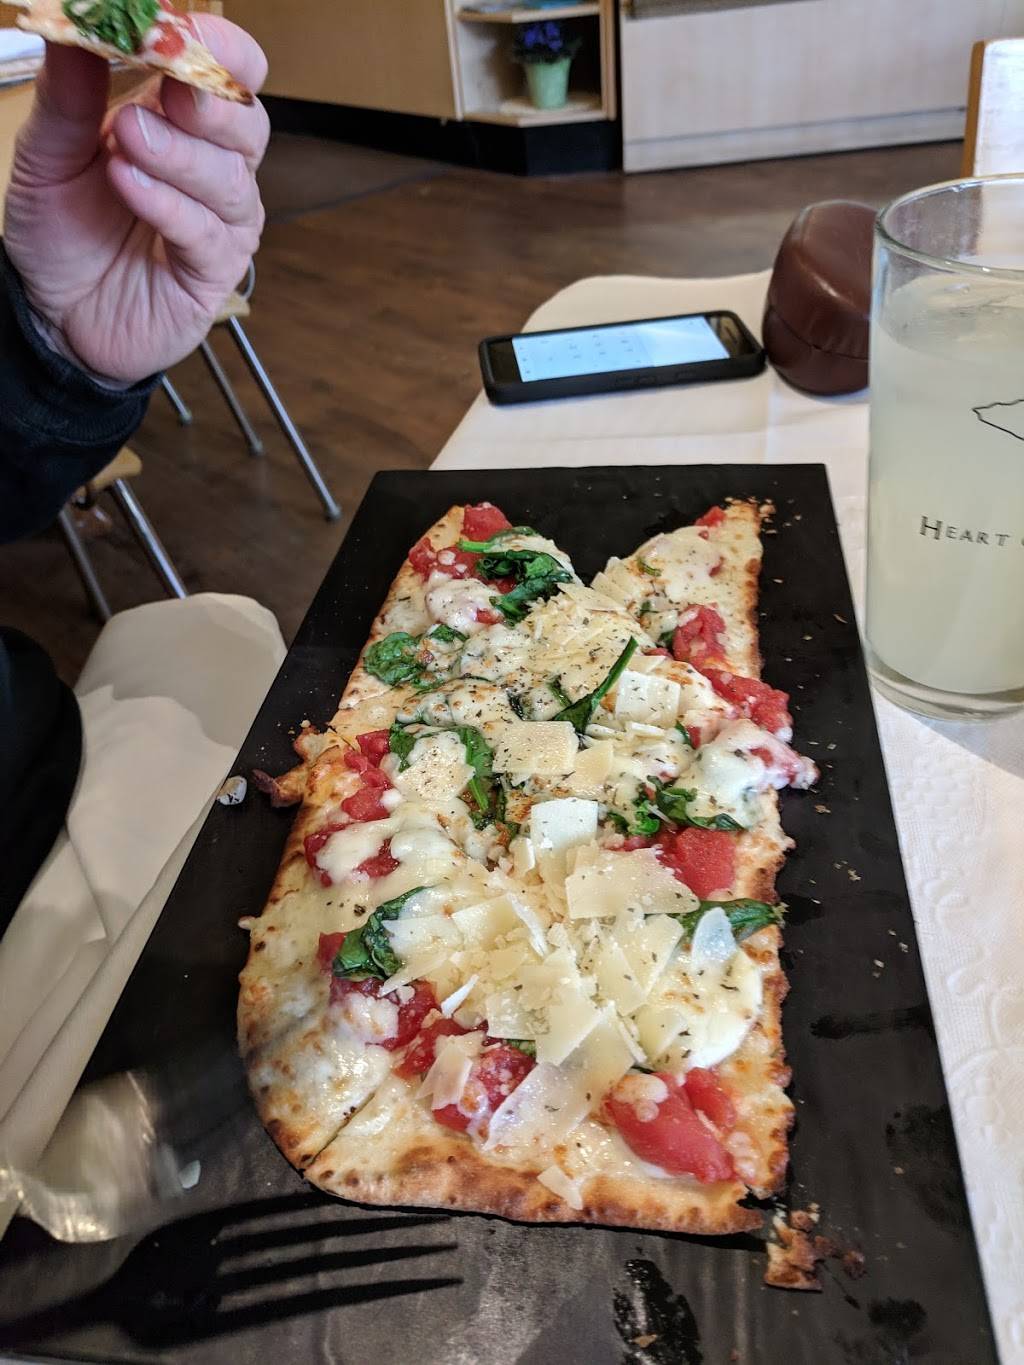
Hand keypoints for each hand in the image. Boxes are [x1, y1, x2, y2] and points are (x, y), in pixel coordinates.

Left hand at [3, 18, 268, 383]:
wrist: (54, 313)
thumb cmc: (63, 230)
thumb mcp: (48, 152)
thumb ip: (67, 94)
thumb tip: (76, 28)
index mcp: (184, 121)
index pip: (232, 70)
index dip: (217, 46)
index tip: (174, 29)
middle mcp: (216, 167)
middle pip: (247, 121)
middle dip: (209, 99)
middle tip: (164, 85)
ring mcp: (222, 222)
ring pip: (230, 178)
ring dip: (179, 155)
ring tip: (125, 144)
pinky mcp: (215, 272)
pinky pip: (207, 232)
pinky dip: (169, 204)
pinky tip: (129, 184)